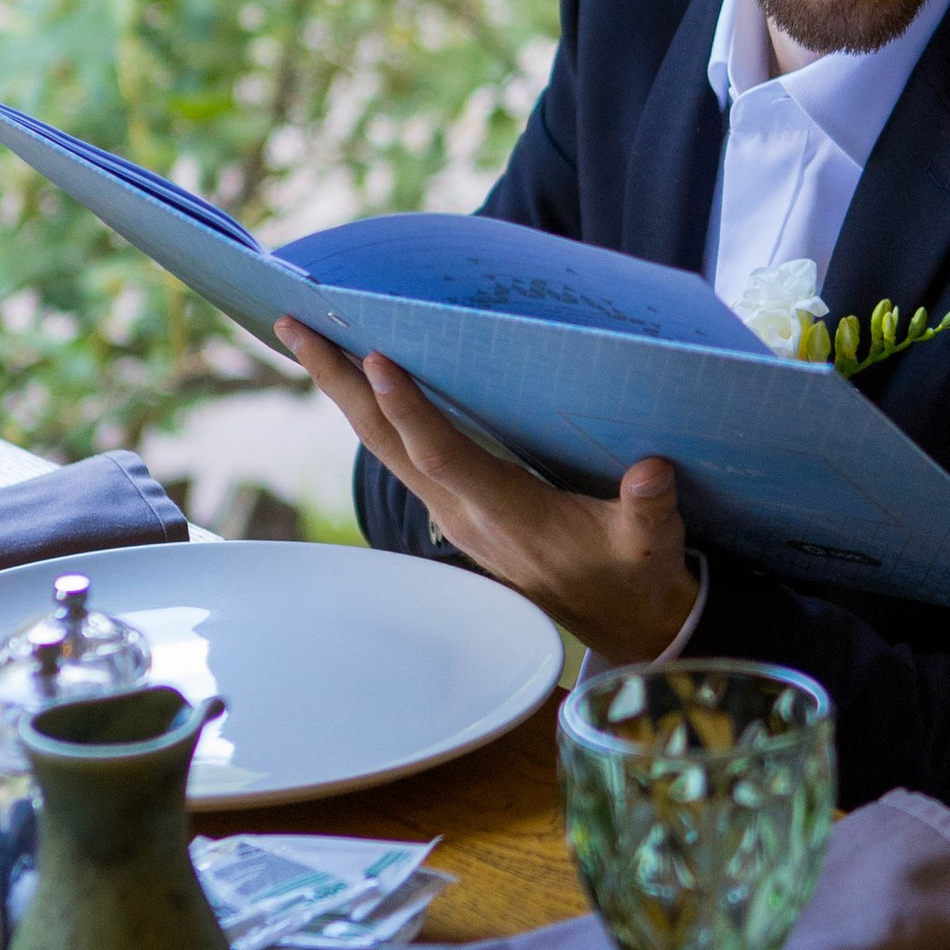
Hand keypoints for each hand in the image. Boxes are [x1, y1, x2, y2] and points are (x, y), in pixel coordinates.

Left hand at [274, 318, 699, 663]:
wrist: (621, 622)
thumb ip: (650, 511)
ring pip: (384, 446)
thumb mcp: (652, 546)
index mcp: (507, 515)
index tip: (378, 359)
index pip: (444, 457)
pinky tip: (358, 382)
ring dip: (344, 392)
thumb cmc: (636, 576)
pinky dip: (372, 411)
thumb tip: (652, 473)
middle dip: (340, 384)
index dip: (411, 411)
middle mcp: (464, 513)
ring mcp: (453, 512)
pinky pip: (400, 452)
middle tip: (297, 326)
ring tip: (308, 338)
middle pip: (386, 443)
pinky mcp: (456, 508)